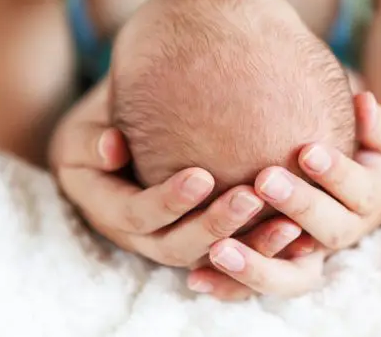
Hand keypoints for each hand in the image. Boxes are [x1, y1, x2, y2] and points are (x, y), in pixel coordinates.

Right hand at [48, 80, 302, 268]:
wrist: (121, 131)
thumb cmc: (103, 122)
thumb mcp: (83, 128)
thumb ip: (90, 138)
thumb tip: (111, 147)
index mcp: (109, 210)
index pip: (137, 216)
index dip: (168, 202)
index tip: (203, 177)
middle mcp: (141, 236)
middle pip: (177, 247)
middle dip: (214, 226)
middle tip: (251, 198)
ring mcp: (173, 239)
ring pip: (211, 258)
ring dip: (249, 245)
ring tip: (288, 223)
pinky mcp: (202, 237)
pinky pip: (233, 252)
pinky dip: (262, 244)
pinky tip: (296, 225)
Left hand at [186, 92, 380, 299]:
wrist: (332, 171)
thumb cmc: (351, 139)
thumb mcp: (371, 130)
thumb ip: (369, 121)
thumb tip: (364, 100)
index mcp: (372, 199)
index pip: (359, 192)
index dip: (337, 174)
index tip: (307, 150)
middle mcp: (344, 233)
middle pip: (330, 231)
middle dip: (299, 205)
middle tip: (265, 180)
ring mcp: (311, 256)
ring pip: (292, 276)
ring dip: (256, 264)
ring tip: (220, 248)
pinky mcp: (281, 268)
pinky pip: (258, 287)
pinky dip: (229, 286)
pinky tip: (196, 277)